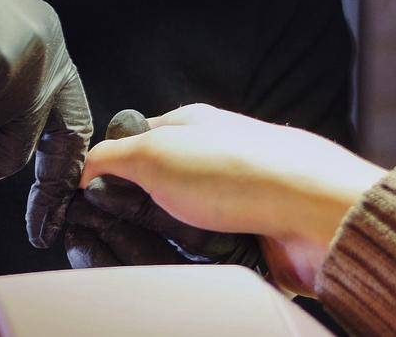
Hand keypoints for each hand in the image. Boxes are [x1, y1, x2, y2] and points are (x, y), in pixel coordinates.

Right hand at [64, 110, 263, 272]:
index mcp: (190, 129)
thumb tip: (85, 168)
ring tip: (157, 252)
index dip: (105, 172)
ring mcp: (231, 205)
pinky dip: (194, 267)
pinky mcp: (249, 243)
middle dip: (131, 219)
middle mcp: (211, 164)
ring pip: (177, 234)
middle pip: (152, 196)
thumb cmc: (244, 170)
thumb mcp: (157, 151)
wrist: (314, 214)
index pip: (134, 145)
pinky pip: (206, 262)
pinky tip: (191, 268)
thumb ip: (113, 156)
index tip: (81, 199)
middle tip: (108, 235)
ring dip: (164, 246)